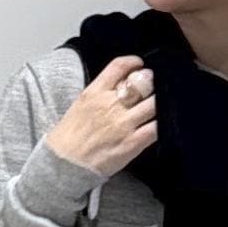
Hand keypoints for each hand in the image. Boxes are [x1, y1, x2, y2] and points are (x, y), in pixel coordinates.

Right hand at [44, 55, 157, 177]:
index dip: (133, 62)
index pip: (119, 66)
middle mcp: (111, 104)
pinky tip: (161, 123)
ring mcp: (123, 123)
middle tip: (152, 86)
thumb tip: (120, 85)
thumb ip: (100, 93)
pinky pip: (156, 128)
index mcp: (95, 92)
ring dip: (160, 102)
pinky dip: (162, 123)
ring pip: (153, 103)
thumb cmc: (69, 137)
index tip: (139, 64)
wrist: (65, 164)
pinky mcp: (132, 142)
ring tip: (159, 104)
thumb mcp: (80, 105)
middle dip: (150, 82)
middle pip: (141, 82)